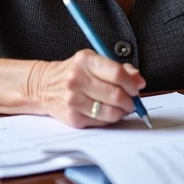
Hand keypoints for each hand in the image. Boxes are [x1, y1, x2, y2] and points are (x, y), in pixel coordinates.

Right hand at [29, 49, 145, 127]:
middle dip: (130, 100)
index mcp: (86, 61)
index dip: (132, 83)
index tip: (137, 88)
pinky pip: (100, 122)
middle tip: (133, 101)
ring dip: (122, 112)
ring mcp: (73, 100)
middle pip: (115, 94)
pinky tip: (108, 112)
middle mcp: (77, 80)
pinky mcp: (72, 118)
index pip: (117, 74)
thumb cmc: (75, 72)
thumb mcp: (95, 61)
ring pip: (110, 111)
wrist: (44, 85)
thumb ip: (120, 69)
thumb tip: (139, 81)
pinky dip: (110, 119)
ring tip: (123, 108)